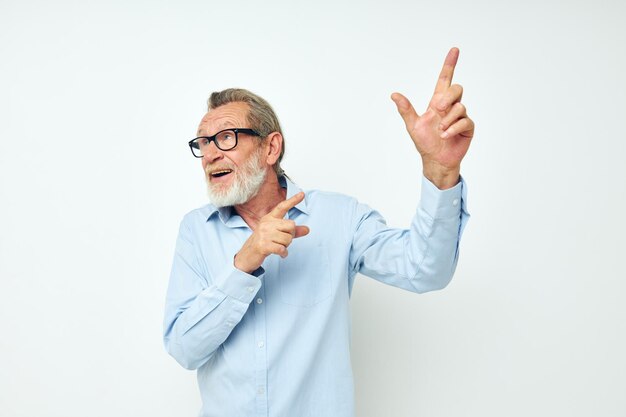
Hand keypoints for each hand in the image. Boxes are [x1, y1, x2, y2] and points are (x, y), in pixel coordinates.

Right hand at [234, 192, 309, 272]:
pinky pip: (282, 249)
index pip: (282, 207)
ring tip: (278, 247)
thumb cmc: (264, 242)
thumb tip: (307, 229)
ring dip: (286, 246)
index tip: (302, 194)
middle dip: (291, 235)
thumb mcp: (277, 233)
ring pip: (288, 239)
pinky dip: (284, 253)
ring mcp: (264, 234)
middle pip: (291, 225)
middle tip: (282, 241)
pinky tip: (281, 254)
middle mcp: (266, 224)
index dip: (293, 200)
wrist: (248, 254)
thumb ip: (292, 231)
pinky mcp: (263, 245)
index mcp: (269, 218)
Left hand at [391, 47, 473, 188]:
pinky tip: (445, 135)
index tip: (454, 50)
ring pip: (460, 106)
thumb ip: (406, 109)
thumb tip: (394, 94)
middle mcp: (450, 106)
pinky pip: (465, 121)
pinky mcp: (468, 127)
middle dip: (448, 96)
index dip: (449, 64)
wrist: (436, 160)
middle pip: (456, 88)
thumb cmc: (425, 143)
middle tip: (438, 108)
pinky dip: (453, 128)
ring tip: (440, 131)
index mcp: (437, 102)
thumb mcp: (413, 125)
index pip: (445, 79)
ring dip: (447, 119)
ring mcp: (460, 116)